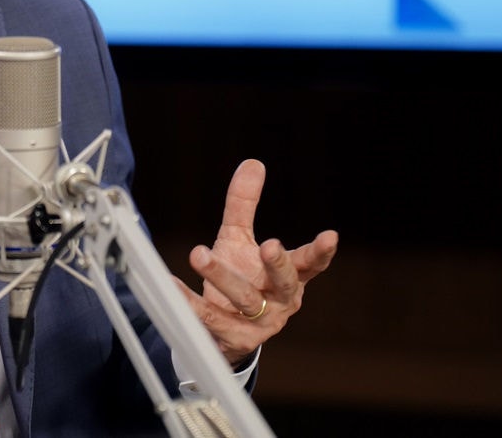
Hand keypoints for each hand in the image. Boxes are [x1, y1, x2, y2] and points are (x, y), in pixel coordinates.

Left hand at [175, 159, 338, 366]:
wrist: (224, 331)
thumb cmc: (240, 277)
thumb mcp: (239, 239)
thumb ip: (244, 205)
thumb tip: (253, 163)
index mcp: (289, 278)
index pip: (310, 264)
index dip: (321, 252)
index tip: (330, 236)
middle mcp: (280, 302)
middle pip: (283, 283)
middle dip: (277, 264)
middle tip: (269, 245)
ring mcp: (259, 324)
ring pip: (243, 299)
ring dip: (221, 277)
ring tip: (198, 253)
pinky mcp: (232, 338)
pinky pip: (209, 319)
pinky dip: (189, 301)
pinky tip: (171, 284)